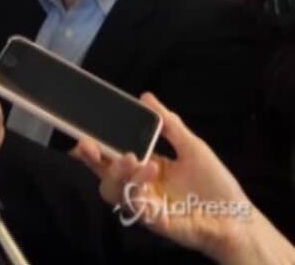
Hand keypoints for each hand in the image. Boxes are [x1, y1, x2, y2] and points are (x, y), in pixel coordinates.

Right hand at [71, 93, 259, 263]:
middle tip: (89, 146)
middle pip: (104, 174)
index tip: (82, 135)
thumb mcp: (192, 147)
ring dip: (117, 173)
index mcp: (144, 166)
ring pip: (113, 190)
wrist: (237, 218)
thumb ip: (169, 124)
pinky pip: (134, 205)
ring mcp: (144, 204)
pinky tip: (151, 172)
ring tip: (134, 159)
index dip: (93, 148)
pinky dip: (137, 187)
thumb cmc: (214, 184)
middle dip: (92, 159)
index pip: (111, 156)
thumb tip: (146, 98)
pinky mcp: (153, 220)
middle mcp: (139, 186)